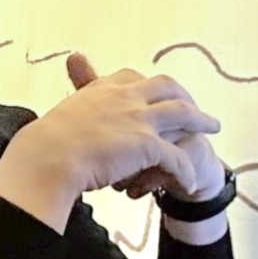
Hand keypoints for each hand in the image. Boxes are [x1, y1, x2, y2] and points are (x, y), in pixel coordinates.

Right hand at [0, 53, 221, 232]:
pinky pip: (177, 157)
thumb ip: (71, 119)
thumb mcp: (60, 121)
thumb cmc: (44, 147)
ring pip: (182, 113)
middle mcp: (124, 97)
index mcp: (102, 89)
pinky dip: (186, 170)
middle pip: (166, 86)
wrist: (46, 159)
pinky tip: (189, 181)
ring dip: (200, 120)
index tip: (156, 92)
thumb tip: (57, 131)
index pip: (133, 77)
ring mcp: (139, 118)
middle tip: (194, 107)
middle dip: (184, 95)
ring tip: (213, 128)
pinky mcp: (148, 144)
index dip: (149, 85)